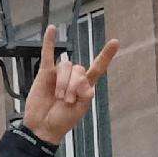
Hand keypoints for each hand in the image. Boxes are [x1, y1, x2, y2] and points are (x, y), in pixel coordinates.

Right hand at [19, 26, 117, 144]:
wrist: (42, 127)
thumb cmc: (62, 121)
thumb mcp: (79, 111)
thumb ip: (85, 95)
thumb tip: (83, 81)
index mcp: (86, 86)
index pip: (98, 67)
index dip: (106, 55)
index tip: (115, 42)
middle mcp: (74, 77)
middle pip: (79, 69)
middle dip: (73, 85)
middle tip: (67, 101)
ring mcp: (59, 74)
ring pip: (65, 66)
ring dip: (63, 83)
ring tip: (58, 97)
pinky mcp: (45, 72)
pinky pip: (48, 54)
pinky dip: (49, 41)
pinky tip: (51, 29)